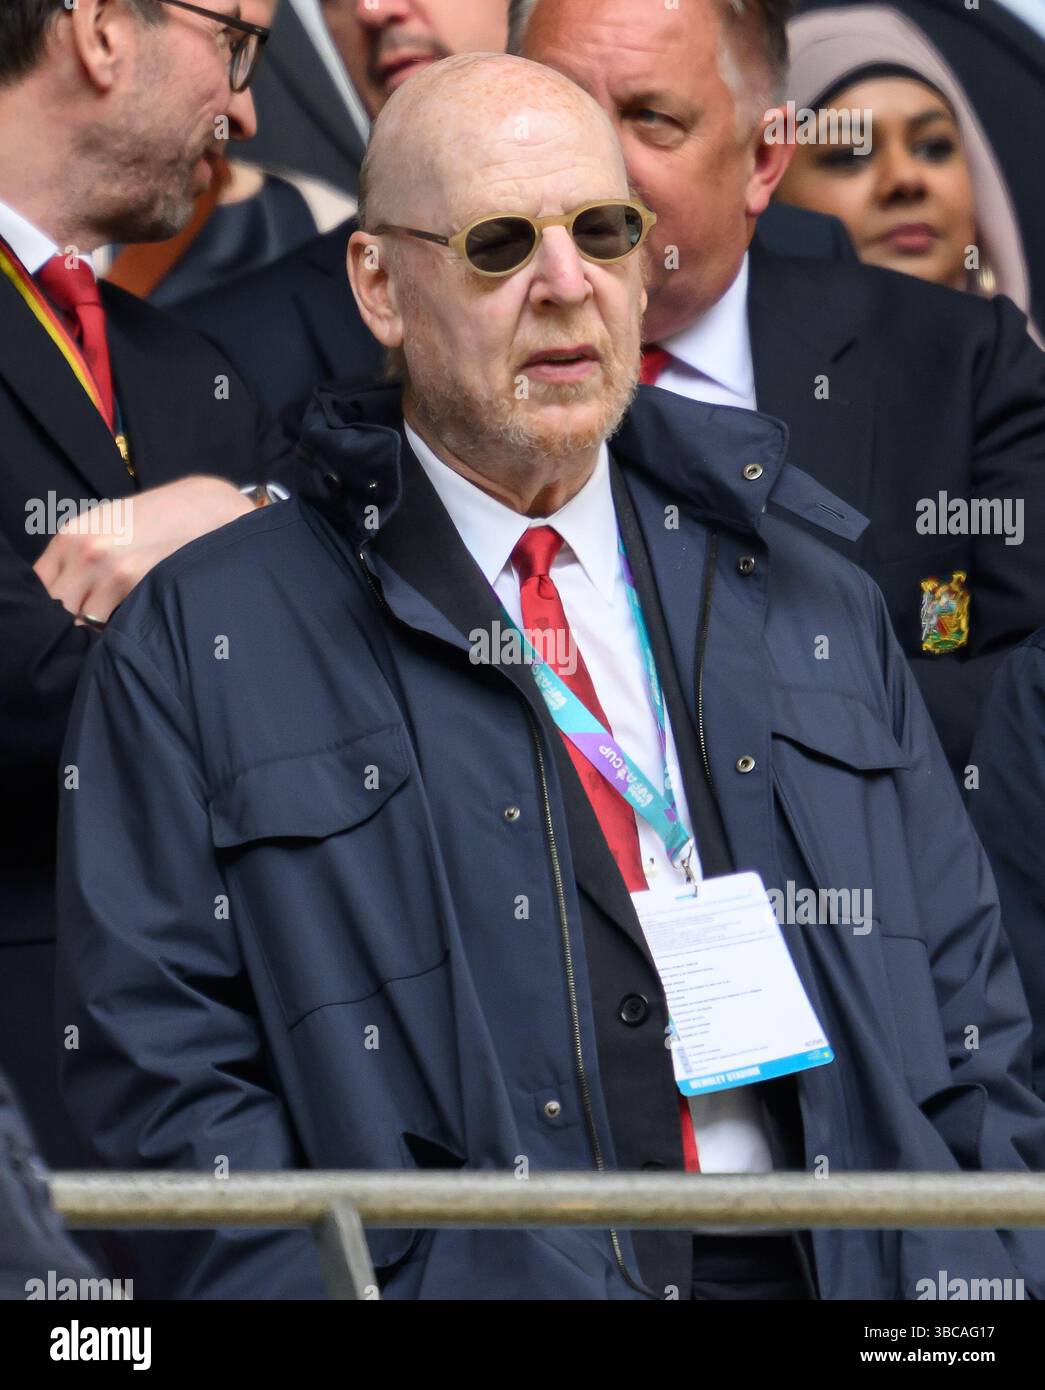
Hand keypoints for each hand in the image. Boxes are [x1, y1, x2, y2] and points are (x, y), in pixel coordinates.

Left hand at [33, 476, 254, 624]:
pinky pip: (112, 623)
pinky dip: (122, 626)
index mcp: (71, 536)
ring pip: (83, 620)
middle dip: (72, 617)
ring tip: (122, 614)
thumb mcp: (106, 528)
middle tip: (97, 617)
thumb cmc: (155, 521)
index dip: (50, 604)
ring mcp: (108, 569)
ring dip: (99, 625)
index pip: (38, 585)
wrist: (201, 508)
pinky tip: (138, 611)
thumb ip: (79, 559)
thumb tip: (65, 605)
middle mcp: (83, 551)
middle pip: (57, 607)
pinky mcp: (134, 583)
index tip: (69, 610)